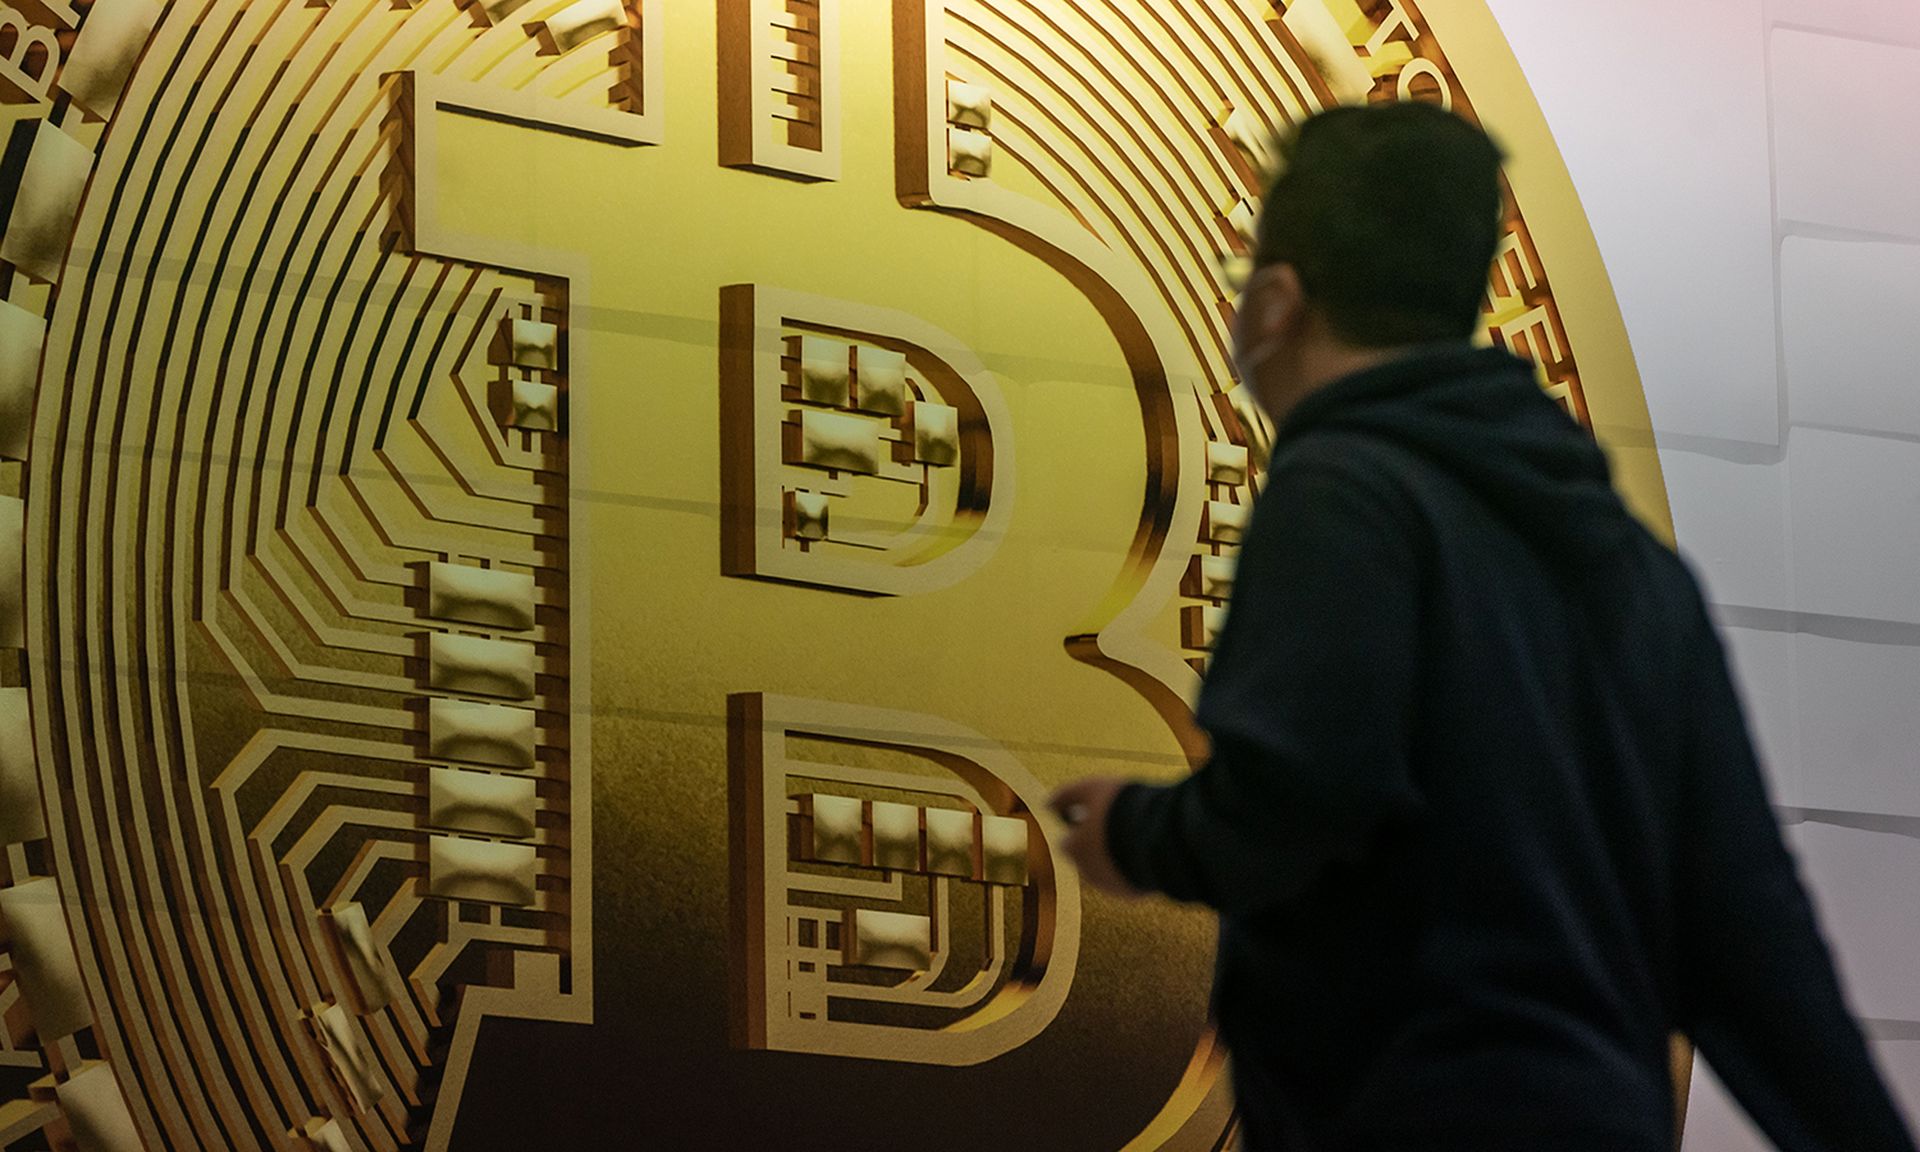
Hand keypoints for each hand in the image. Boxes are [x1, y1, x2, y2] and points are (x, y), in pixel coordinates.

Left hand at [1046, 776, 1140, 897]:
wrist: (1161, 836)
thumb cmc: (1122, 809)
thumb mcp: (1091, 789)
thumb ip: (1066, 795)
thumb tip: (1048, 803)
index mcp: (1073, 849)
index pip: (1068, 842)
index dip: (1081, 828)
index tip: (1097, 816)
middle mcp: (1087, 872)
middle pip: (1087, 858)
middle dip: (1098, 845)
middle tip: (1119, 824)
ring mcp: (1110, 886)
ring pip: (1108, 871)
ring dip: (1116, 858)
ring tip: (1136, 836)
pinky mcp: (1133, 894)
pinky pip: (1129, 880)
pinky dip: (1133, 869)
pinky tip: (1147, 852)